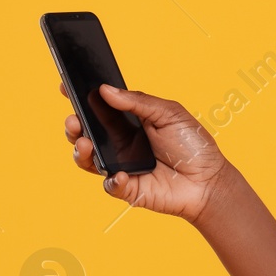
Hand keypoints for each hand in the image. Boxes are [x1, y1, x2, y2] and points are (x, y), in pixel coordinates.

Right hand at [60, 81, 231, 222]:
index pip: (98, 109)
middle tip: (74, 120)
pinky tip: (120, 175)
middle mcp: (119, 144)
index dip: (80, 99)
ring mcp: (120, 166)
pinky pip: (109, 185)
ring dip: (81, 151)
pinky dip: (111, 181)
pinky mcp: (127, 188)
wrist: (209, 180)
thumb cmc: (193, 145)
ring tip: (85, 143)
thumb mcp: (169, 114)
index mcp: (128, 123)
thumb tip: (105, 90)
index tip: (66, 86)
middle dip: (73, 125)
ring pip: (88, 159)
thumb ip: (139, 102)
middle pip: (85, 133)